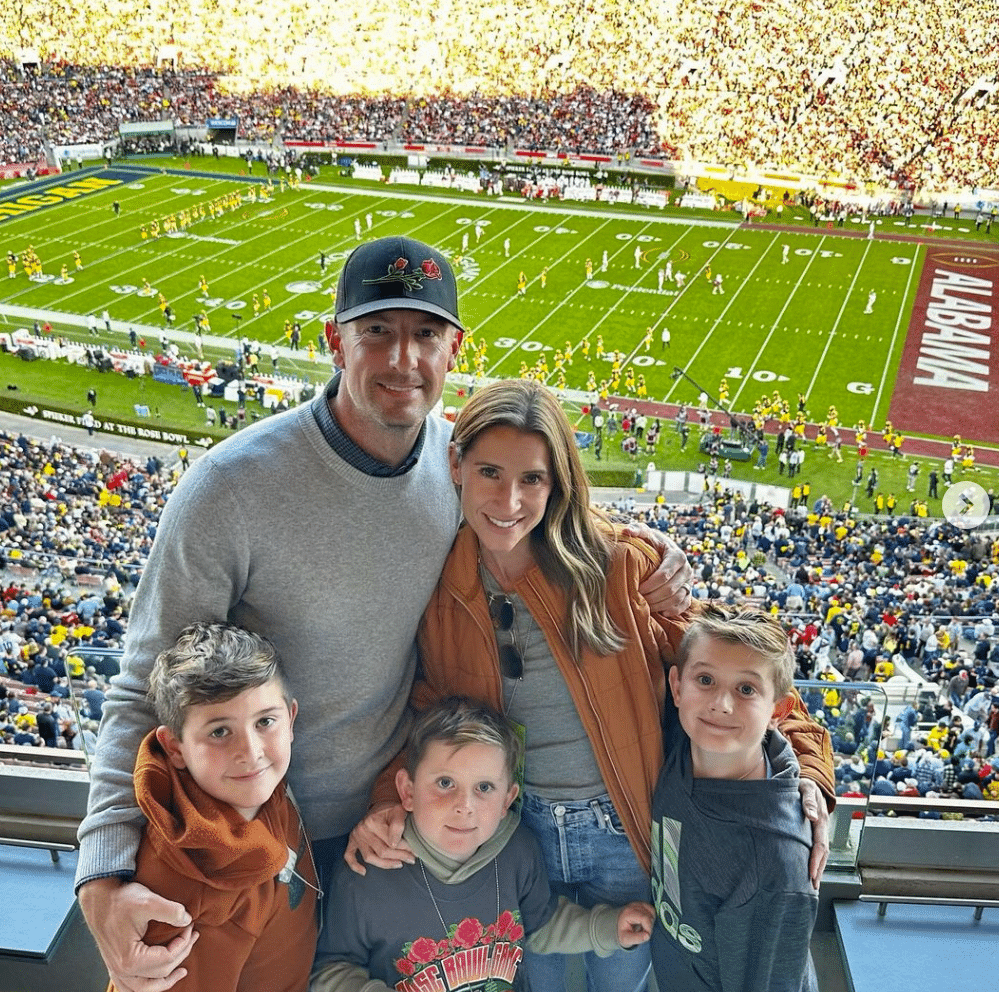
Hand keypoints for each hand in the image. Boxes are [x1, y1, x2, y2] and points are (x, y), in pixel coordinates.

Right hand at [78, 877, 195, 991]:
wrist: (99, 899)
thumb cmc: (121, 900)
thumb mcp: (148, 901)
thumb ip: (171, 911)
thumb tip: (187, 920)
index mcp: (131, 959)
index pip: (167, 958)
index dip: (184, 942)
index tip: (190, 926)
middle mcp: (122, 970)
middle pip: (160, 974)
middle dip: (181, 955)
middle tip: (192, 937)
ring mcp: (117, 970)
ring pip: (144, 989)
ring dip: (164, 982)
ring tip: (181, 972)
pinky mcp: (115, 966)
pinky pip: (130, 987)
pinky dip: (145, 986)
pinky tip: (155, 979)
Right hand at [344, 802, 412, 874]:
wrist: (380, 806)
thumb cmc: (391, 810)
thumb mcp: (399, 810)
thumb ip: (398, 825)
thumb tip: (395, 843)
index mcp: (373, 821)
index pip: (391, 841)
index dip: (405, 848)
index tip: (414, 851)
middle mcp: (362, 829)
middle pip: (382, 851)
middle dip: (399, 857)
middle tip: (411, 859)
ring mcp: (356, 836)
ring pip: (370, 857)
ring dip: (386, 864)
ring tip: (399, 864)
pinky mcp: (352, 841)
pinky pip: (349, 855)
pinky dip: (355, 865)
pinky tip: (364, 872)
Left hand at [616, 901, 654, 947]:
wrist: (617, 925)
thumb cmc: (622, 932)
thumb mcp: (626, 939)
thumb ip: (637, 938)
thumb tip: (647, 935)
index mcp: (628, 913)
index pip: (645, 918)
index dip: (649, 928)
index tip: (646, 935)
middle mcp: (633, 906)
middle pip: (649, 915)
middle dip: (649, 926)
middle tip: (643, 932)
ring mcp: (637, 903)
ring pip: (652, 911)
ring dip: (651, 921)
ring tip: (644, 927)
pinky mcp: (641, 903)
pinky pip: (651, 909)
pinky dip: (651, 916)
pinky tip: (646, 922)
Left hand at [624, 524, 693, 616]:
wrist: (663, 551)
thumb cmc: (652, 543)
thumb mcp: (646, 534)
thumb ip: (637, 530)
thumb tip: (626, 530)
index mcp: (677, 555)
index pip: (665, 574)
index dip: (651, 583)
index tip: (638, 587)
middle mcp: (686, 569)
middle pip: (671, 589)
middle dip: (653, 596)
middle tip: (638, 599)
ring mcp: (689, 582)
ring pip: (677, 599)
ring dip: (660, 605)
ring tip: (645, 606)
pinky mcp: (688, 593)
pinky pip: (683, 606)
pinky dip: (671, 610)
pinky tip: (659, 611)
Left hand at [798, 778, 829, 887]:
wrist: (809, 782)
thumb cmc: (804, 785)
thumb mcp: (806, 788)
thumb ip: (808, 800)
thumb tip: (810, 815)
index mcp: (820, 819)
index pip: (820, 844)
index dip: (815, 859)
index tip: (810, 873)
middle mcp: (822, 827)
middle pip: (823, 853)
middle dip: (818, 870)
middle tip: (813, 886)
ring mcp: (819, 830)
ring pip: (821, 853)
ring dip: (818, 868)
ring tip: (812, 884)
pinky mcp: (814, 831)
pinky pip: (816, 848)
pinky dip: (815, 860)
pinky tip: (810, 870)